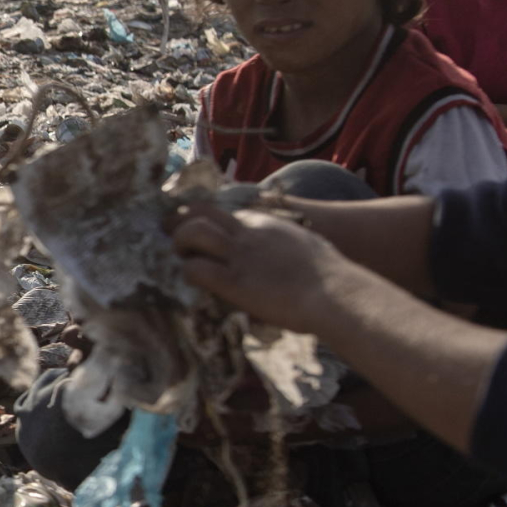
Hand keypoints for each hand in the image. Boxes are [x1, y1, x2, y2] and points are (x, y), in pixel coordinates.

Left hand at [170, 206, 348, 333]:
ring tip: (179, 258)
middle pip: (201, 211)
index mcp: (265, 223)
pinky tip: (192, 282)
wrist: (337, 294)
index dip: (203, 220)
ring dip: (179, 244)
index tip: (194, 231)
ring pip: (192, 232)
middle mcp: (248, 232)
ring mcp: (240, 255)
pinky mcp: (234, 282)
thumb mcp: (308, 245)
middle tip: (169, 236)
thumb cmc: (331, 277)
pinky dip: (188, 274)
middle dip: (179, 222)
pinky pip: (196, 269)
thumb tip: (288, 249)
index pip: (222, 212)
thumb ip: (288, 243)